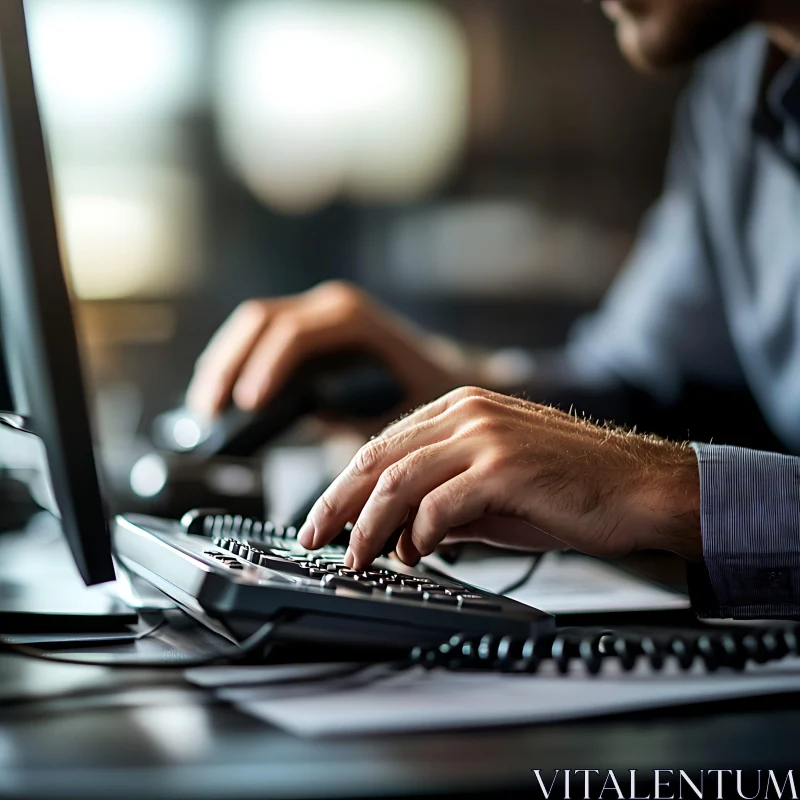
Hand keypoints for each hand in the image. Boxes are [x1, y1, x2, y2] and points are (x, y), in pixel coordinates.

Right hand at [186, 281, 481, 420]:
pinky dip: (235, 359)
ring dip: (223, 361)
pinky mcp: (305, 325)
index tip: (247, 405)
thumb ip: (347, 418)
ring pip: (251, 324)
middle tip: (209, 410)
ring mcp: (316, 310)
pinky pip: (258, 334)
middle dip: (229, 364)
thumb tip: (300, 420)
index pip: (294, 335)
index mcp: (354, 320)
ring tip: (205, 406)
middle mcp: (331, 305)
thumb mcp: (394, 412)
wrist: (444, 370)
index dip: (264, 369)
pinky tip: (221, 392)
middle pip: (260, 321)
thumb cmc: (425, 392)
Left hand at [297, 387, 701, 567]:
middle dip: (338, 504)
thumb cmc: (571, 488)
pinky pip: (440, 503)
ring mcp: (485, 435)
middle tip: (316, 539)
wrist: (640, 487)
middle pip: (377, 458)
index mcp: (459, 409)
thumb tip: (399, 534)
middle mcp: (466, 412)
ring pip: (398, 480)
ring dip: (370, 525)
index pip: (382, 446)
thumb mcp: (493, 492)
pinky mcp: (505, 466)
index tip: (324, 519)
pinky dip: (419, 532)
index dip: (345, 485)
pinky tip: (417, 552)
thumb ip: (444, 504)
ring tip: (358, 557)